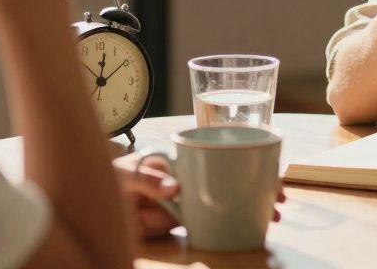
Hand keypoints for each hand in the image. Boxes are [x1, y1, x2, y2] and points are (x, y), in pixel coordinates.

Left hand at [111, 153, 286, 238]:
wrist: (95, 202)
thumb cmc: (110, 177)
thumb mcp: (126, 173)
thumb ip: (148, 180)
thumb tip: (176, 189)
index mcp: (184, 154)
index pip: (224, 150)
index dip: (250, 157)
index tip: (268, 168)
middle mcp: (194, 173)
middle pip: (235, 174)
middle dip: (262, 184)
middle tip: (281, 197)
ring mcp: (192, 196)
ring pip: (231, 198)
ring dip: (254, 205)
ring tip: (275, 216)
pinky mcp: (186, 218)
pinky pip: (214, 219)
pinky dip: (234, 222)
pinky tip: (252, 227)